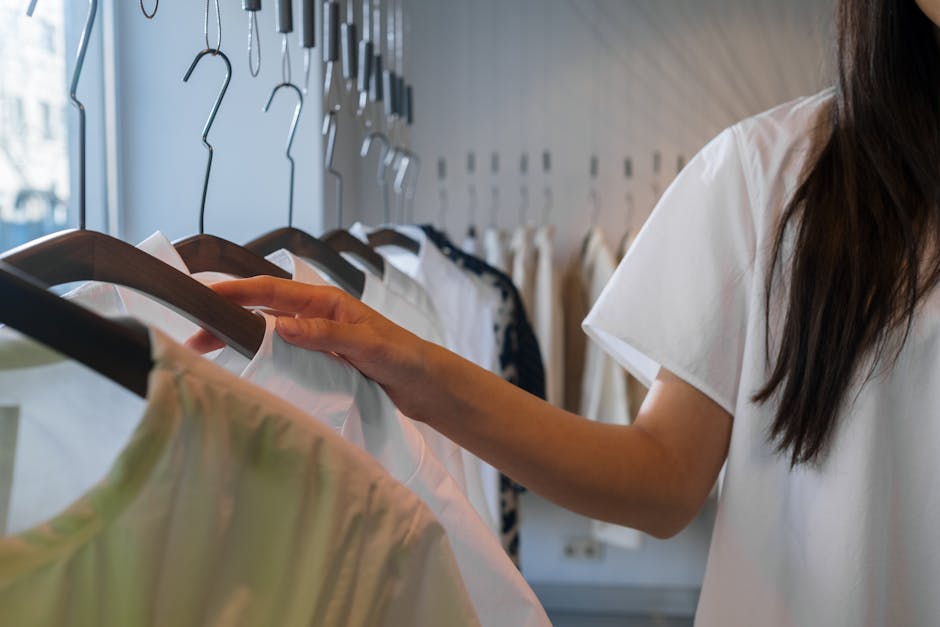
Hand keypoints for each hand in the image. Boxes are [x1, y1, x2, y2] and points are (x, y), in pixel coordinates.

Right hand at [186, 276, 436, 416]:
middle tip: (192, 334)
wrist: (425, 385)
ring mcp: (316, 339)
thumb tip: (281, 327)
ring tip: (207, 351)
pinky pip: (283, 355)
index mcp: (325, 302)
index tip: (202, 295)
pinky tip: (243, 368)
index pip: (271, 290)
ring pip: (267, 333)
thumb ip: (327, 335)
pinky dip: (260, 357)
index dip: (235, 291)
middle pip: (261, 310)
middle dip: (226, 317)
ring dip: (239, 339)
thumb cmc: (403, 357)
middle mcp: (316, 316)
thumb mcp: (367, 344)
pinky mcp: (320, 362)